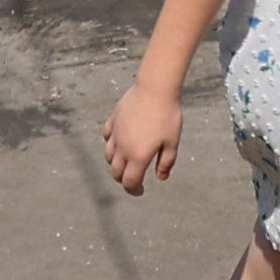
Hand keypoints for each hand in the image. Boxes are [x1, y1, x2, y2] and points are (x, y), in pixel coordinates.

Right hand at [101, 78, 182, 194]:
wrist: (155, 89)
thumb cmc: (168, 116)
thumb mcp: (172, 143)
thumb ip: (166, 163)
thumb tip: (161, 178)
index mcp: (138, 156)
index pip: (130, 182)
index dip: (134, 191)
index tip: (140, 190)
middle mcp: (123, 148)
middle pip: (116, 172)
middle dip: (124, 179)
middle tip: (134, 177)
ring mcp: (115, 134)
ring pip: (108, 156)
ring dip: (116, 163)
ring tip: (127, 161)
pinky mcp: (113, 120)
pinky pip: (107, 137)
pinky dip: (111, 143)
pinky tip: (120, 141)